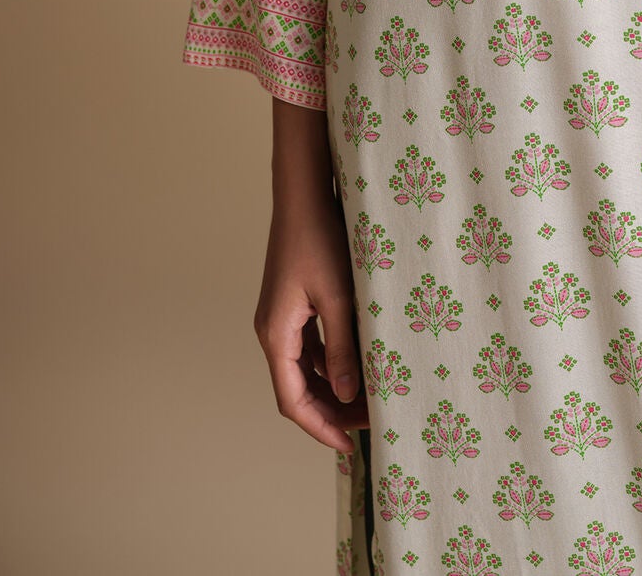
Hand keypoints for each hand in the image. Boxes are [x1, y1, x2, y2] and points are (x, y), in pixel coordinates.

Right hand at [253, 190, 368, 455]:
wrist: (304, 194)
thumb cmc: (320, 239)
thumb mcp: (337, 297)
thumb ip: (342, 347)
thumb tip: (346, 393)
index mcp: (276, 334)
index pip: (292, 400)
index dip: (320, 427)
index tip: (349, 446)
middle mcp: (272, 330)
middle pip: (296, 388)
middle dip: (330, 410)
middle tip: (369, 422)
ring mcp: (281, 317)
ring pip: (304, 368)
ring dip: (332, 387)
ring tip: (369, 398)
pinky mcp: (292, 303)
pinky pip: (309, 346)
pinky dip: (331, 362)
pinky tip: (358, 363)